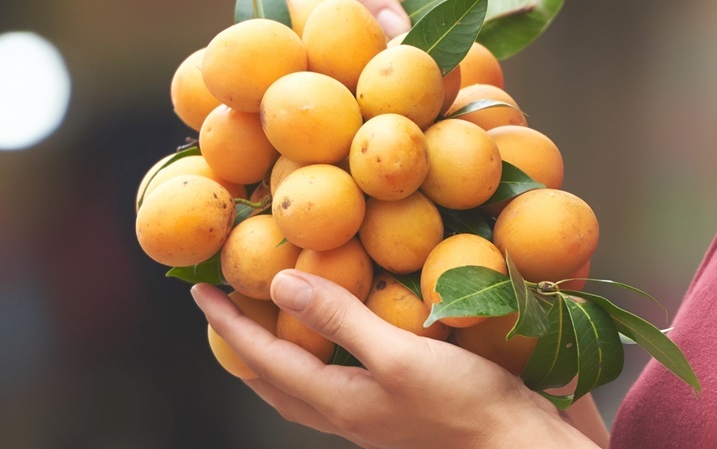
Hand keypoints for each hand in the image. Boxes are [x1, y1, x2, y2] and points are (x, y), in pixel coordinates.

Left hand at [194, 273, 584, 448]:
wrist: (518, 448)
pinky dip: (324, 356)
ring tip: (274, 320)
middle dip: (244, 347)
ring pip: (306, 387)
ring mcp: (374, 416)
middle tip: (226, 309)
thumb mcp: (400, 355)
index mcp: (336, 402)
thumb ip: (343, 319)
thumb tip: (281, 283)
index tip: (198, 291)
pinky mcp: (401, 411)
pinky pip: (340, 382)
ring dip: (280, 356)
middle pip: (275, 382)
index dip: (230, 325)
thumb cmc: (463, 405)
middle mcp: (347, 413)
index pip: (263, 360)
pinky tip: (347, 336)